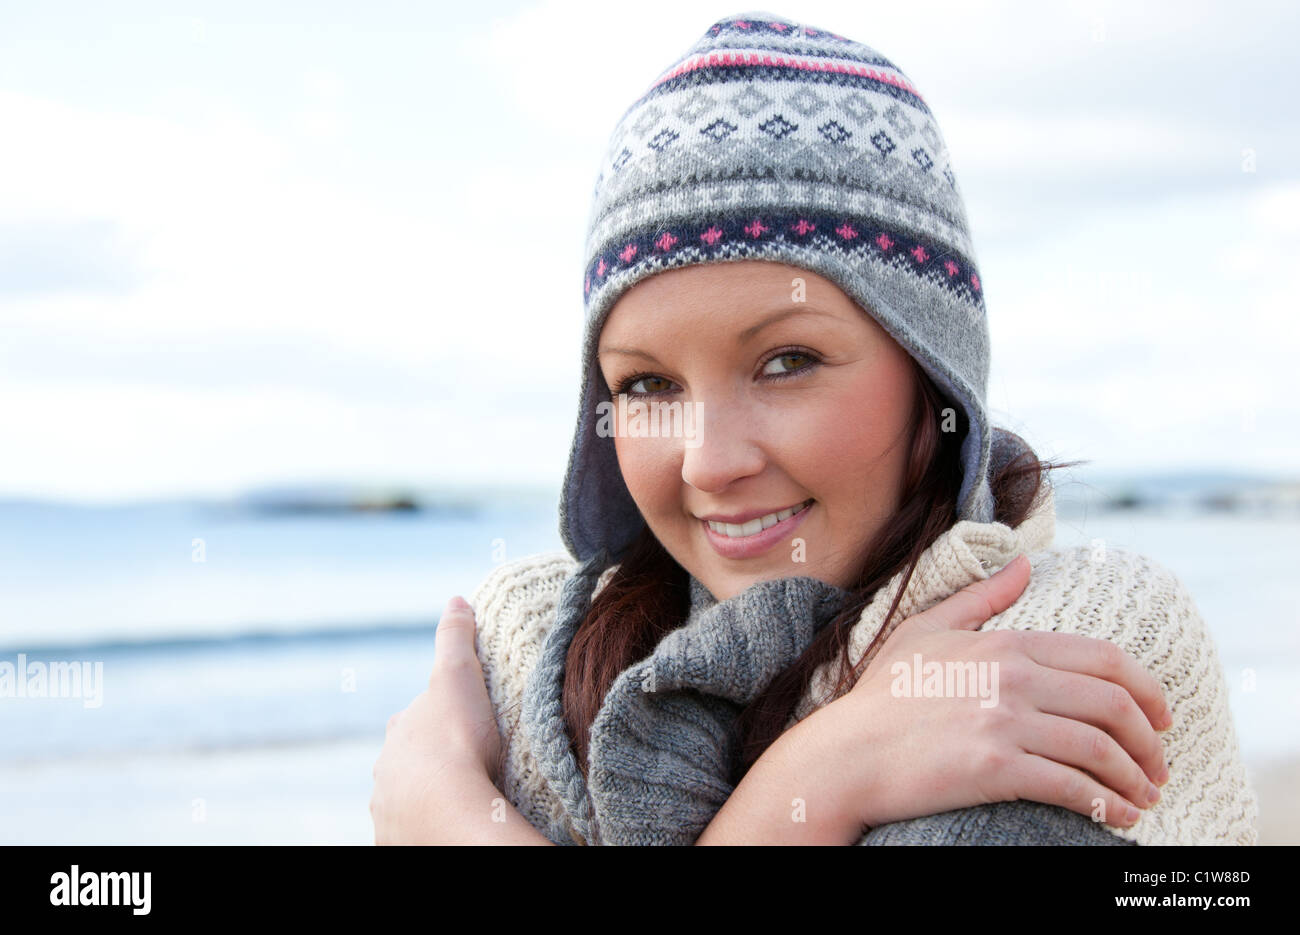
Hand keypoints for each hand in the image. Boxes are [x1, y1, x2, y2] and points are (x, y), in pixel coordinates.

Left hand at [369, 594, 502, 844]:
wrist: (450, 812)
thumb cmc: (457, 741)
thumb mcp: (458, 676)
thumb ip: (455, 637)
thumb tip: (456, 599)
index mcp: (398, 733)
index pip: (417, 720)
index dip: (442, 720)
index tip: (467, 726)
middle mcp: (385, 772)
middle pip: (410, 761)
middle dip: (432, 761)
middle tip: (472, 764)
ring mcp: (389, 810)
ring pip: (409, 798)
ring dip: (430, 797)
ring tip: (467, 798)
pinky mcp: (397, 841)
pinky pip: (413, 832)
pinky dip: (428, 826)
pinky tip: (450, 823)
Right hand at [803, 554, 1170, 833]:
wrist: (846, 754)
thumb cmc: (882, 697)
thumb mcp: (924, 631)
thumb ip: (980, 599)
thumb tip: (1024, 565)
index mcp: (1005, 643)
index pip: (1103, 658)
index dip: (1146, 689)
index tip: (1161, 717)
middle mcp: (1012, 677)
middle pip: (1114, 703)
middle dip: (1151, 740)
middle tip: (1160, 765)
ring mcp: (1004, 722)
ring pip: (1101, 748)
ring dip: (1136, 779)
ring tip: (1144, 797)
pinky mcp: (996, 768)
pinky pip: (1073, 787)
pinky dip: (1108, 806)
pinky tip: (1119, 818)